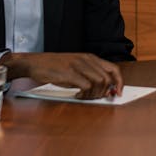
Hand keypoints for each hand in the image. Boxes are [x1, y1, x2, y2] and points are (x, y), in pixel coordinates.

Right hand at [2, 52, 123, 98]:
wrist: (35, 63)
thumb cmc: (54, 66)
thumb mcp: (75, 65)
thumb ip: (89, 73)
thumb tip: (104, 89)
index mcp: (90, 57)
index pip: (113, 69)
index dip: (119, 82)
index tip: (118, 93)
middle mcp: (87, 60)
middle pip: (107, 78)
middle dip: (104, 92)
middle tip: (95, 98)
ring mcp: (78, 66)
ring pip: (99, 83)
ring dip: (94, 94)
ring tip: (84, 96)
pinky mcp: (70, 73)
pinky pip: (86, 86)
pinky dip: (84, 94)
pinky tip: (77, 95)